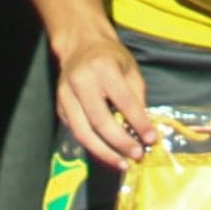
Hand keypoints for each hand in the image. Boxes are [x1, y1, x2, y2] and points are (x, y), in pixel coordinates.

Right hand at [53, 39, 158, 170]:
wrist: (80, 46)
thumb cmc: (110, 57)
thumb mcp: (130, 70)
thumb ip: (137, 97)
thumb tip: (144, 130)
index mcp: (103, 68)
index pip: (123, 101)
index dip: (138, 122)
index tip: (151, 139)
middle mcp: (81, 82)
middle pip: (99, 121)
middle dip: (120, 142)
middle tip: (137, 156)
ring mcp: (66, 96)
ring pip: (83, 132)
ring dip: (104, 152)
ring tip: (122, 163)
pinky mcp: (59, 107)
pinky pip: (76, 132)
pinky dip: (93, 146)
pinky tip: (108, 154)